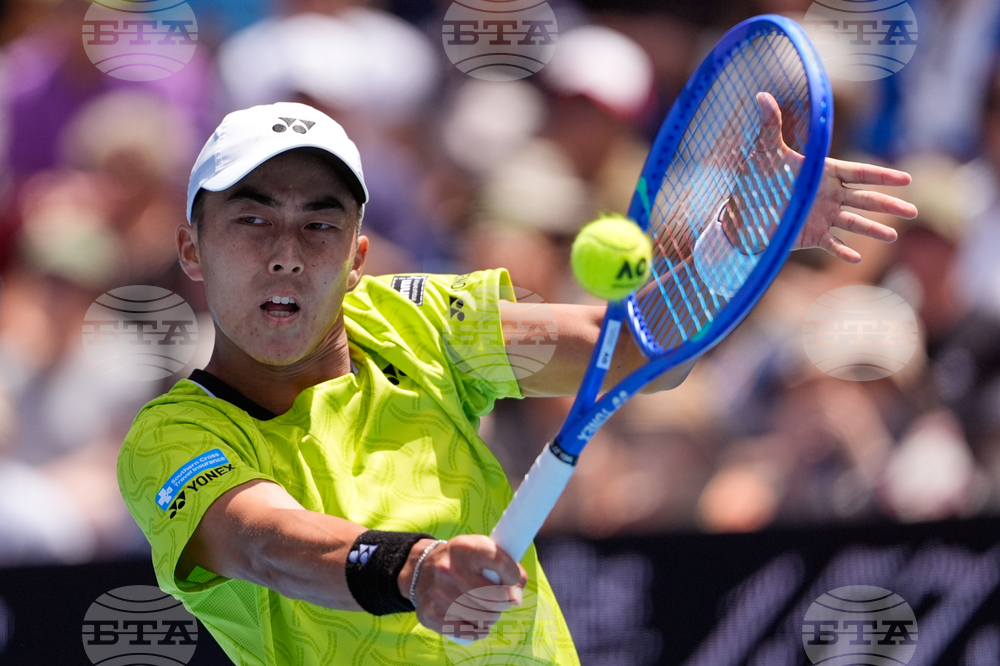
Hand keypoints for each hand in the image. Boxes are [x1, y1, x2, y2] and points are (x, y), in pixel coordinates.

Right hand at [400, 535, 525, 641]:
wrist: (419, 569)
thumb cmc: (461, 561)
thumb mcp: (481, 550)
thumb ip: (506, 565)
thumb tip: (517, 597)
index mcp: (465, 548)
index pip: (501, 564)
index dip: (514, 578)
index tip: (515, 584)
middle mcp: (449, 569)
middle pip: (494, 599)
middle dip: (503, 603)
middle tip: (499, 600)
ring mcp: (438, 594)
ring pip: (483, 618)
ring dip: (491, 617)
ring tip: (485, 609)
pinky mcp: (431, 615)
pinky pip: (468, 632)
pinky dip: (478, 630)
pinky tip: (474, 620)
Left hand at [722, 92, 916, 260]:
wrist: (742, 208)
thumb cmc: (756, 177)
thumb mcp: (764, 151)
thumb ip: (769, 125)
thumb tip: (761, 94)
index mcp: (825, 173)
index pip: (860, 173)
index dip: (882, 176)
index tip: (906, 179)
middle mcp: (829, 196)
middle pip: (866, 199)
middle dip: (889, 205)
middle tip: (913, 212)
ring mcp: (823, 217)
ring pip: (854, 223)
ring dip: (873, 230)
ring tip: (892, 237)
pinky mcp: (811, 236)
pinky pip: (831, 245)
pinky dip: (842, 251)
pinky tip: (855, 258)